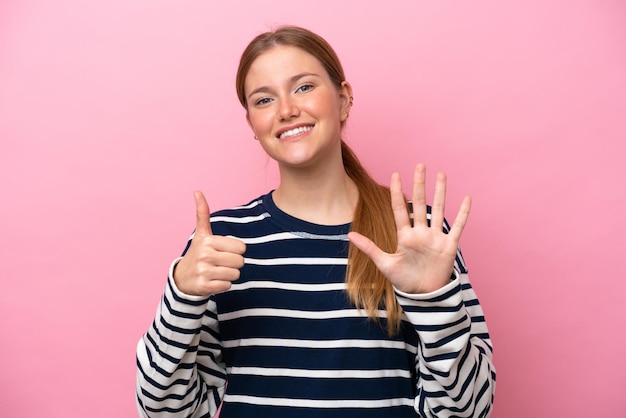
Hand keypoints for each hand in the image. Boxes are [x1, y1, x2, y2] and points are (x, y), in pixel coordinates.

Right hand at [173, 191, 245, 295]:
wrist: (182, 278)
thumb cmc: (197, 253)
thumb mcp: (201, 234)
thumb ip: (202, 213)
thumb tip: (197, 191)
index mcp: (208, 241)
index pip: (242, 247)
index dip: (235, 251)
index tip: (222, 251)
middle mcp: (205, 255)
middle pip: (240, 262)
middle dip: (233, 264)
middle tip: (220, 263)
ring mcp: (204, 271)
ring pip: (235, 274)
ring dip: (229, 275)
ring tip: (216, 272)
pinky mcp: (204, 286)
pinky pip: (228, 286)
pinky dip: (223, 285)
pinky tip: (213, 281)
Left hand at [348, 164, 470, 293]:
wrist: (423, 295)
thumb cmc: (404, 280)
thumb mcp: (384, 264)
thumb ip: (369, 248)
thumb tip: (349, 234)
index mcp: (405, 236)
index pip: (400, 209)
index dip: (397, 192)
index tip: (395, 175)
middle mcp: (421, 233)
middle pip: (420, 203)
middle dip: (420, 184)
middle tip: (420, 165)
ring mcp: (435, 238)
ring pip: (439, 210)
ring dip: (440, 192)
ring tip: (441, 174)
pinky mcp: (448, 246)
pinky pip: (458, 227)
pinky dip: (463, 213)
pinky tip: (466, 198)